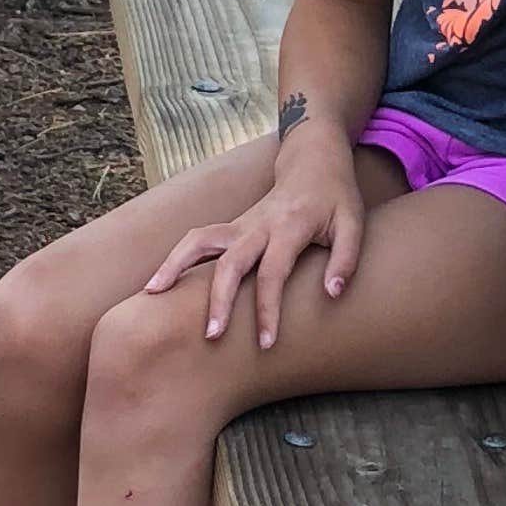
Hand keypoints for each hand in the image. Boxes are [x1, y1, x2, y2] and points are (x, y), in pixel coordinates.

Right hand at [144, 149, 367, 347]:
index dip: (268, 308)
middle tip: (211, 336)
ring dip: (174, 266)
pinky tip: (156, 284)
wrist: (312, 162)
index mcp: (290, 226)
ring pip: (198, 241)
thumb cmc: (336, 198)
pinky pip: (195, 241)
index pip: (273, 272)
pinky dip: (174, 259)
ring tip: (151, 296)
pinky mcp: (229, 227)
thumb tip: (332, 293)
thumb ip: (346, 260)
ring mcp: (239, 224)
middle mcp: (258, 224)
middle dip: (218, 299)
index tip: (266, 342)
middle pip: (230, 262)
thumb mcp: (354, 224)